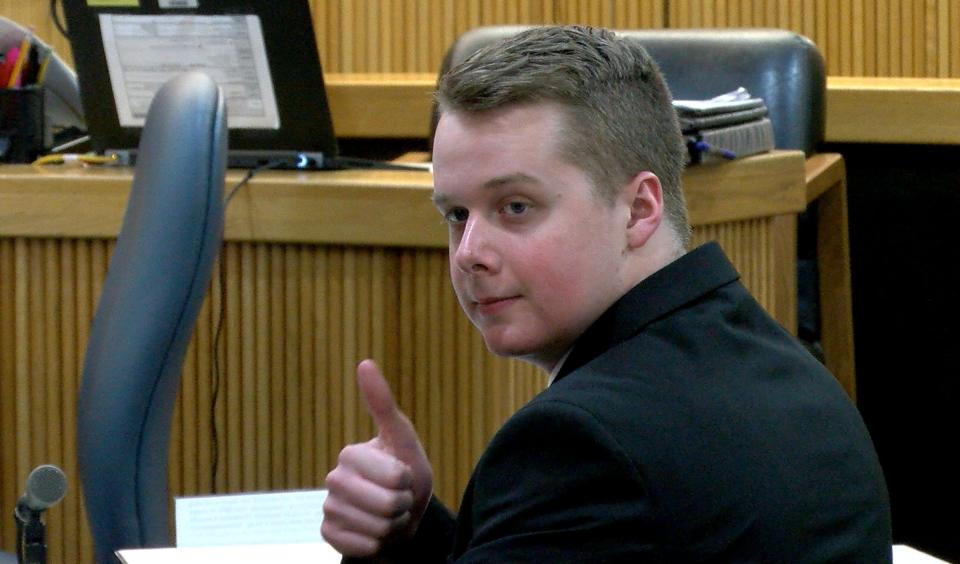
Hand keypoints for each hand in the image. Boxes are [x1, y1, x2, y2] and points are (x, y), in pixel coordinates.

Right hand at [322, 359, 433, 555]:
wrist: (399, 517)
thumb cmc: (406, 475)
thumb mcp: (404, 440)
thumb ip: (383, 405)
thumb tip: (364, 362)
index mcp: (350, 453)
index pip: (395, 478)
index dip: (409, 482)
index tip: (403, 476)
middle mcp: (333, 479)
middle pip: (386, 505)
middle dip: (402, 507)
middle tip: (398, 500)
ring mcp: (328, 508)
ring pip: (376, 528)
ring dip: (392, 527)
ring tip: (389, 516)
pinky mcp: (327, 535)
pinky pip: (363, 547)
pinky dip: (378, 545)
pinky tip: (374, 534)